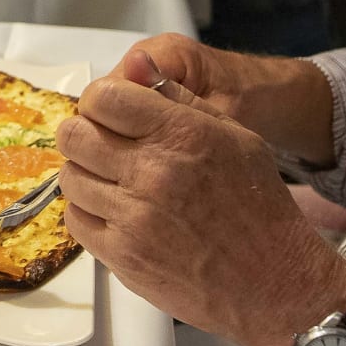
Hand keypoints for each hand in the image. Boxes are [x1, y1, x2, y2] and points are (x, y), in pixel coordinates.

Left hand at [55, 49, 345, 345]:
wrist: (274, 282)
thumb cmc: (258, 205)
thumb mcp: (233, 135)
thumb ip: (177, 97)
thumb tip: (135, 63)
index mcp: (181, 134)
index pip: (103, 97)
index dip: (100, 102)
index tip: (110, 113)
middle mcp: (152, 172)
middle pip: (74, 135)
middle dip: (85, 134)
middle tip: (104, 146)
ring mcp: (133, 217)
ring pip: (70, 178)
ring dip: (86, 175)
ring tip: (114, 183)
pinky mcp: (122, 256)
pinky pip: (76, 220)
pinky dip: (89, 213)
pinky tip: (115, 213)